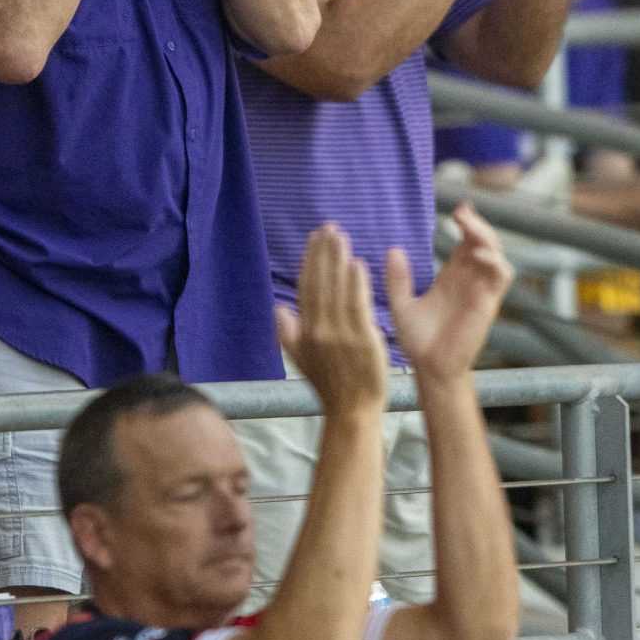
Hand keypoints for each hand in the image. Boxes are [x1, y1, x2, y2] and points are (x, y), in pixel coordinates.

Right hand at [275, 223, 390, 419]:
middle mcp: (318, 329)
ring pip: (336, 289)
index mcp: (304, 332)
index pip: (306, 288)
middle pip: (320, 283)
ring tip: (341, 236)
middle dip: (323, 253)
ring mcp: (339, 334)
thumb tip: (278, 308)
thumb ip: (288, 334)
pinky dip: (356, 284)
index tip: (314, 239)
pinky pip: (357, 306)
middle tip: (329, 227)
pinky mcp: (361, 340)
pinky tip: (357, 263)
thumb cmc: (329, 386)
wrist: (351, 411)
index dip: (309, 262)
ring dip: (338, 260)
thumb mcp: (301, 361)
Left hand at [387, 204, 511, 379]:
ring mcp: (480, 291)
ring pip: (497, 254)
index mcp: (452, 277)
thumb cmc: (418, 341)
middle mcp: (469, 280)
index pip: (466, 242)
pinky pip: (501, 276)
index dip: (467, 223)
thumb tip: (393, 249)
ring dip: (488, 237)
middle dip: (477, 224)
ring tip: (469, 227)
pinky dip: (495, 261)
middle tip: (461, 213)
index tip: (457, 208)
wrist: (430, 369)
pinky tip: (477, 254)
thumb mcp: (401, 304)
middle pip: (484, 242)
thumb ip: (398, 279)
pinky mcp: (487, 304)